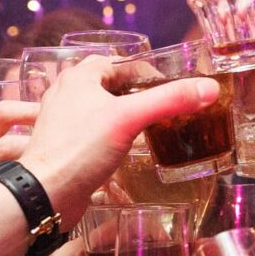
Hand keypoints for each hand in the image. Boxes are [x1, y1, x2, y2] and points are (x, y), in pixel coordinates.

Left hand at [18, 57, 218, 224]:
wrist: (46, 193)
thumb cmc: (80, 150)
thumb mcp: (130, 118)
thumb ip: (169, 100)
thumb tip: (209, 88)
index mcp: (78, 77)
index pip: (118, 62)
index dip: (145, 71)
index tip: (168, 87)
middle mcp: (66, 94)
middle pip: (108, 84)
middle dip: (134, 93)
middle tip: (162, 107)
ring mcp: (62, 121)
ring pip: (99, 109)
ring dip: (122, 114)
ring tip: (148, 126)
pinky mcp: (63, 146)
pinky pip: (92, 132)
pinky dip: (110, 135)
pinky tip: (125, 149)